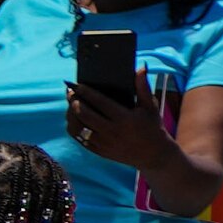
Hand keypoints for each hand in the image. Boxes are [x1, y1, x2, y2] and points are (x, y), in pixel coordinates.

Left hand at [63, 83, 184, 182]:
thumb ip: (143, 87)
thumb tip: (140, 68)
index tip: (77, 85)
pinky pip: (80, 139)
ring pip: (79, 128)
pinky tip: (73, 120)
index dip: (87, 93)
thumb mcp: (151, 106)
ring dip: (71, 116)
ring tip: (70, 106)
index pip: (100, 102)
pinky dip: (74, 129)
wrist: (153, 154)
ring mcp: (104, 143)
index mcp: (125, 118)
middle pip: (85, 115)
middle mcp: (112, 131)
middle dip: (74, 102)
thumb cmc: (152, 126)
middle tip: (69, 93)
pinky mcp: (99, 151)